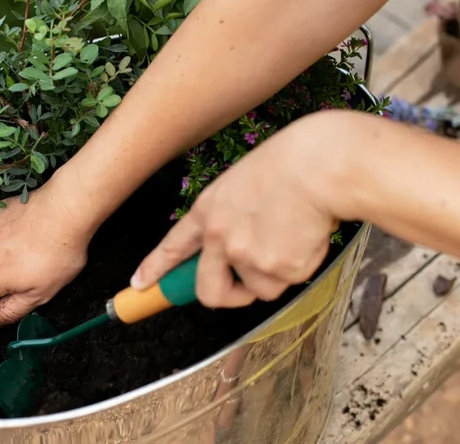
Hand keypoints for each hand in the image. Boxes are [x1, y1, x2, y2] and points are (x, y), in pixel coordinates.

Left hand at [131, 111, 348, 307]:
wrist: (319, 165)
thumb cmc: (292, 162)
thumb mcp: (244, 182)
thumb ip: (235, 215)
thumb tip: (244, 249)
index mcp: (208, 210)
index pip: (173, 246)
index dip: (155, 269)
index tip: (140, 284)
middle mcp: (219, 237)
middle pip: (209, 291)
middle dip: (227, 296)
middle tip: (245, 289)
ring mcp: (245, 256)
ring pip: (260, 288)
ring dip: (278, 272)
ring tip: (294, 235)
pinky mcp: (276, 270)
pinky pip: (289, 281)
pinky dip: (301, 266)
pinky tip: (307, 236)